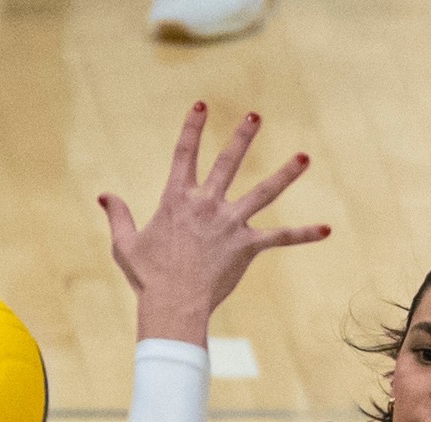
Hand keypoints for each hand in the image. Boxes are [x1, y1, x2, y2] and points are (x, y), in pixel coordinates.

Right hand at [98, 103, 329, 345]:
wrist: (173, 305)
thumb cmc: (148, 278)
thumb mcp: (125, 244)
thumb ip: (117, 216)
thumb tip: (104, 194)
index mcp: (176, 199)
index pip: (184, 154)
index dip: (192, 128)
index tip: (201, 106)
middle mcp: (206, 204)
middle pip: (228, 162)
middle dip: (242, 137)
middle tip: (255, 116)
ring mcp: (229, 223)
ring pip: (264, 191)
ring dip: (286, 173)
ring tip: (304, 156)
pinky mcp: (247, 246)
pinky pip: (280, 238)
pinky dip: (303, 234)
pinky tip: (326, 230)